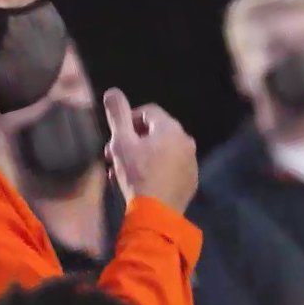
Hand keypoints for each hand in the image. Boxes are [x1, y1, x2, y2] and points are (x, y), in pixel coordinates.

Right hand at [102, 87, 197, 212]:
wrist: (157, 213)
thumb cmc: (137, 174)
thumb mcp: (122, 142)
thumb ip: (117, 114)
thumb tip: (112, 91)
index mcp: (170, 127)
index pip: (147, 111)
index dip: (127, 121)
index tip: (114, 137)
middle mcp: (185, 140)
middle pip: (155, 131)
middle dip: (132, 141)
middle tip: (114, 156)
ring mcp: (191, 161)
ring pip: (162, 150)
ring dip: (141, 156)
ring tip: (123, 172)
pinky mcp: (191, 180)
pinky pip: (171, 167)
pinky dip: (156, 169)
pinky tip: (141, 182)